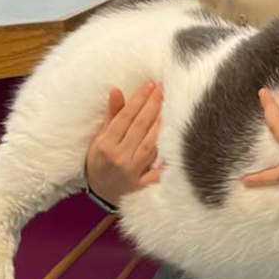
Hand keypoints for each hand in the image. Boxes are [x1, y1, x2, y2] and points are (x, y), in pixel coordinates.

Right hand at [85, 81, 163, 204]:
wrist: (100, 193)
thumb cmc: (101, 161)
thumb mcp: (100, 138)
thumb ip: (112, 115)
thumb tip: (116, 91)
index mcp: (105, 144)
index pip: (125, 117)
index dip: (139, 99)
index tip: (150, 84)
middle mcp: (119, 157)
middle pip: (140, 127)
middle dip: (153, 105)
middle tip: (164, 88)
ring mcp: (132, 172)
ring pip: (151, 143)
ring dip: (162, 123)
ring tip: (171, 105)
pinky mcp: (142, 185)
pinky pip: (158, 171)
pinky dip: (167, 160)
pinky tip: (178, 143)